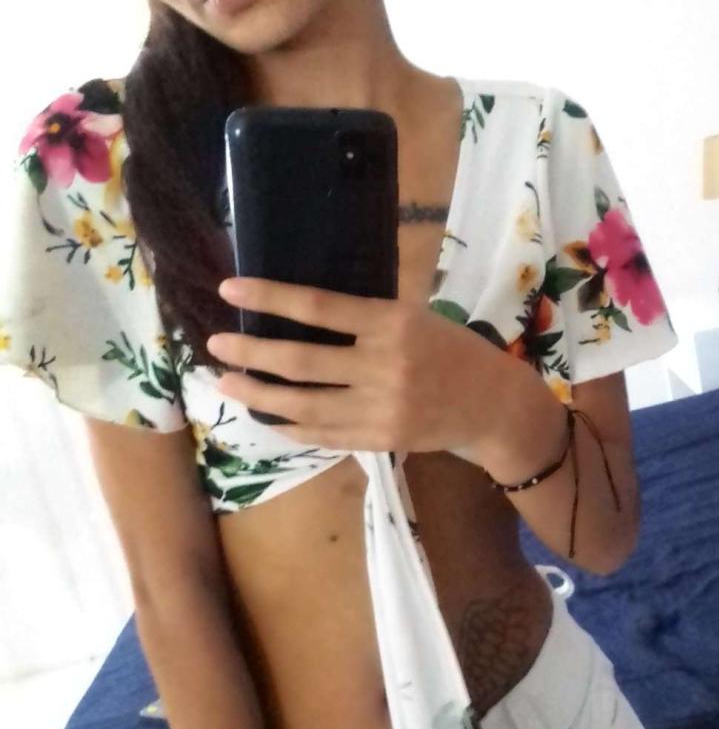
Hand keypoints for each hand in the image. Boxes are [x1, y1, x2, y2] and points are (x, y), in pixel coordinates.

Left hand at [207, 277, 515, 460]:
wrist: (493, 405)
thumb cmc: (452, 350)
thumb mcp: (414, 317)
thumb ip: (364, 318)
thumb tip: (296, 310)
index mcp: (392, 323)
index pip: (317, 307)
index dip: (269, 297)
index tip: (229, 289)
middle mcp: (384, 366)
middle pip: (300, 360)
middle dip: (250, 352)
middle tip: (215, 344)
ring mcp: (380, 408)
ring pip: (303, 403)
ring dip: (258, 393)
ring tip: (227, 383)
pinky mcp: (379, 440)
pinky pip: (321, 433)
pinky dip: (288, 424)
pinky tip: (265, 413)